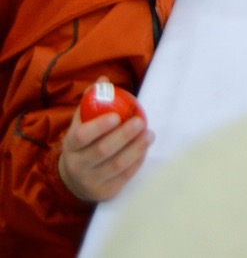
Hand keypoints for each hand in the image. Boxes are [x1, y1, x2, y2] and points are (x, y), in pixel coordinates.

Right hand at [58, 80, 152, 202]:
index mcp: (71, 145)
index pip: (82, 136)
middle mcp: (78, 165)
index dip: (99, 126)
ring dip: (136, 148)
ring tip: (150, 134)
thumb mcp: (81, 122)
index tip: (117, 116)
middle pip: (102, 151)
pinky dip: (137, 162)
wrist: (73, 178)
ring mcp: (91, 181)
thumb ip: (92, 101)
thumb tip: (103, 80)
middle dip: (124, 136)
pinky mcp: (105, 192)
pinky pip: (124, 177)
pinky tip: (145, 149)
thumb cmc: (83, 142)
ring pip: (116, 165)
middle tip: (141, 121)